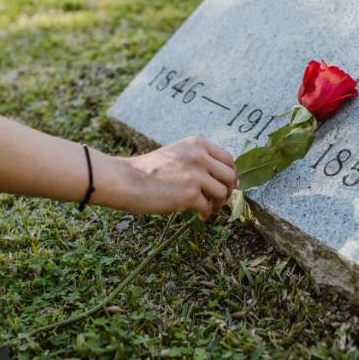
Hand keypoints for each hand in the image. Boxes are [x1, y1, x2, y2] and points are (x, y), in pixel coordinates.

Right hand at [113, 136, 237, 219]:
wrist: (127, 180)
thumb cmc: (149, 170)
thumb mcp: (177, 153)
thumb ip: (199, 160)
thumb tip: (227, 179)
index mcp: (197, 144)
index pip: (228, 159)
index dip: (231, 174)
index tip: (228, 185)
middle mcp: (199, 157)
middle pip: (230, 176)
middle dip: (227, 190)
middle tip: (219, 200)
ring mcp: (195, 176)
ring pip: (223, 193)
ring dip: (218, 204)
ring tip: (207, 208)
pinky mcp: (190, 195)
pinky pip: (208, 207)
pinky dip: (205, 214)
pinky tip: (199, 215)